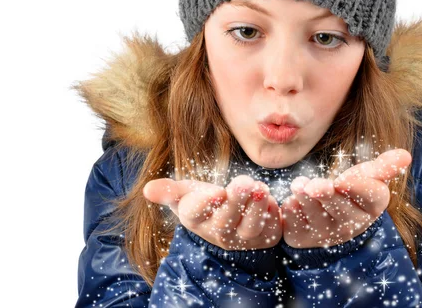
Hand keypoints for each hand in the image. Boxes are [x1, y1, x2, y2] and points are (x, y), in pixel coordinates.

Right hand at [143, 174, 281, 250]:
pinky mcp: (265, 237)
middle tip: (243, 182)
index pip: (195, 213)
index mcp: (196, 218)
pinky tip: (271, 200)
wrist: (229, 217)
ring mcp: (243, 238)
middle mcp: (219, 232)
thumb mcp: (186, 193)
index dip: (205, 203)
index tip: (216, 192)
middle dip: (236, 201)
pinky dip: (273, 215)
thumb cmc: (204, 200)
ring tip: (260, 188)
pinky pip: (272, 230)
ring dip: (256, 208)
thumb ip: (169, 191)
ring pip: (251, 228)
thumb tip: (148, 189)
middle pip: (226, 221)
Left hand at [281, 148, 411, 247]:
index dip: (357, 188)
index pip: (371, 197)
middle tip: (314, 185)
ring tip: (298, 185)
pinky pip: (292, 224)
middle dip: (326, 195)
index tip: (343, 180)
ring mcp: (325, 234)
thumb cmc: (350, 192)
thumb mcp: (367, 177)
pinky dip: (289, 211)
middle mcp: (350, 225)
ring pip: (314, 214)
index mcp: (371, 206)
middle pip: (340, 208)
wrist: (326, 218)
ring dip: (304, 198)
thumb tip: (406, 155)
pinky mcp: (300, 237)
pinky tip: (288, 203)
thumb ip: (384, 167)